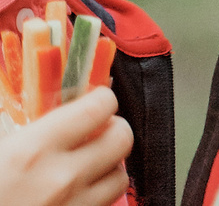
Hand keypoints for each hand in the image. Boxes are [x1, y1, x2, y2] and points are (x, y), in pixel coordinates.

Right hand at [0, 88, 133, 205]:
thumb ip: (21, 129)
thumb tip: (43, 110)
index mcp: (33, 150)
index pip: (99, 108)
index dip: (100, 99)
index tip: (92, 101)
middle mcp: (61, 179)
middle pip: (122, 138)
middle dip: (111, 129)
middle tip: (94, 131)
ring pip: (120, 176)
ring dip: (107, 167)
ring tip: (85, 165)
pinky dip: (96, 197)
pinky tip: (73, 194)